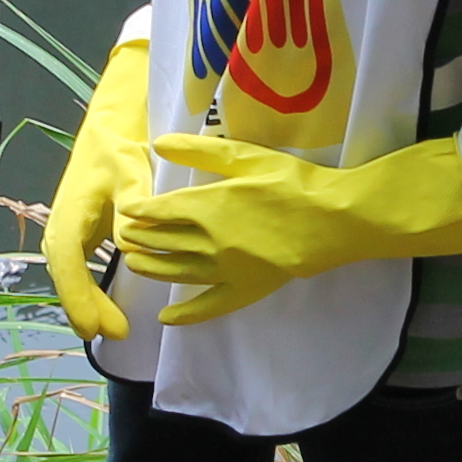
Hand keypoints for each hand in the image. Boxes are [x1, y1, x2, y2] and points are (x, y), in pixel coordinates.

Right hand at [43, 38, 153, 342]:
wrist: (110, 132)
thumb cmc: (120, 150)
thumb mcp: (130, 172)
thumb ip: (133, 205)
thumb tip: (130, 243)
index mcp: (69, 215)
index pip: (69, 264)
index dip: (79, 297)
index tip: (93, 326)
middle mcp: (61, 230)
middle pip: (68, 279)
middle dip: (87, 309)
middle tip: (116, 333)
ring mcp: (67, 236)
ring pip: (72, 280)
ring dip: (89, 305)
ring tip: (115, 330)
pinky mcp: (79, 239)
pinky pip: (79, 274)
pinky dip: (90, 295)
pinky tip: (107, 313)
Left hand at [113, 129, 461, 325]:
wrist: (335, 219)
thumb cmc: (293, 182)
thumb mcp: (247, 157)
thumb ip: (201, 151)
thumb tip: (159, 144)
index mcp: (208, 205)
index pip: (160, 210)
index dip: (139, 211)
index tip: (127, 210)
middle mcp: (209, 241)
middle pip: (164, 241)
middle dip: (141, 238)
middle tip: (125, 237)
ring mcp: (227, 270)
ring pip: (178, 271)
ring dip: (153, 268)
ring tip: (136, 264)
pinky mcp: (246, 289)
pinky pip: (209, 306)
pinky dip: (186, 314)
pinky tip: (166, 317)